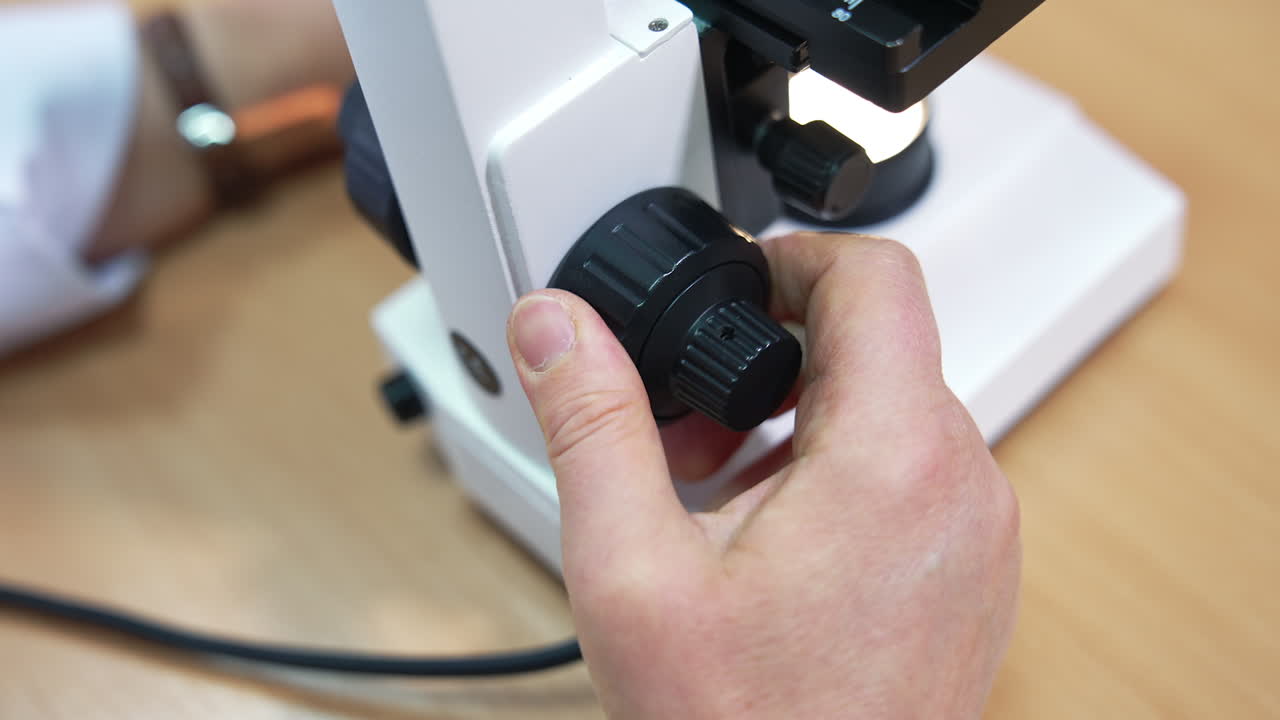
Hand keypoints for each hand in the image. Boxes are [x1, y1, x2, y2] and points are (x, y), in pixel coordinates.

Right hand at [506, 233, 1020, 718]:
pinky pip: (916, 475)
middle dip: (775, 356)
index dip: (792, 256)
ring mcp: (981, 536)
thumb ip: (591, 424)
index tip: (735, 284)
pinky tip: (769, 539)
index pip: (876, 277)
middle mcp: (964, 486)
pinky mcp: (973, 573)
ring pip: (895, 411)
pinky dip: (842, 473)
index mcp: (894, 459)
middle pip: (879, 344)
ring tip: (719, 490)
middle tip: (694, 423)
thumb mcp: (631, 571)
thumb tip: (554, 323)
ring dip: (802, 421)